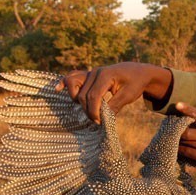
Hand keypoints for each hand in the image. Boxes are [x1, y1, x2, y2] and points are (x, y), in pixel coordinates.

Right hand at [55, 62, 171, 123]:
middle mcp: (95, 72)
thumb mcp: (128, 96)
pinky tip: (57, 89)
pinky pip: (73, 76)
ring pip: (74, 86)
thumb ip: (114, 106)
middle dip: (88, 110)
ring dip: (77, 100)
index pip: (93, 96)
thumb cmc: (135, 83)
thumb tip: (103, 118)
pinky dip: (65, 83)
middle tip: (98, 121)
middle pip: (83, 95)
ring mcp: (91, 72)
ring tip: (88, 110)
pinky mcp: (89, 75)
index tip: (99, 123)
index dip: (94, 111)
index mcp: (106, 75)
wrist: (138, 72)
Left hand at [177, 102, 195, 192]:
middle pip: (187, 130)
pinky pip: (187, 152)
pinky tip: (175, 148)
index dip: (188, 109)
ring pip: (185, 142)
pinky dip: (180, 150)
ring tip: (168, 136)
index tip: (177, 104)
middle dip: (177, 128)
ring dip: (176, 139)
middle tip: (170, 126)